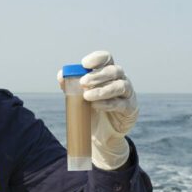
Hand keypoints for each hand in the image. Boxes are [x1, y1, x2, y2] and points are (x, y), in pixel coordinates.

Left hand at [58, 51, 138, 169]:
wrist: (101, 133)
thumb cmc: (91, 110)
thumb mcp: (78, 97)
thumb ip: (70, 85)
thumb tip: (61, 75)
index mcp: (108, 73)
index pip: (107, 59)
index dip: (98, 58)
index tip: (84, 63)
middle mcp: (121, 79)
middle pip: (114, 71)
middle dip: (98, 75)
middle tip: (83, 82)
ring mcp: (128, 93)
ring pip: (120, 86)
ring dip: (102, 90)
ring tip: (87, 96)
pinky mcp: (130, 108)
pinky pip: (121, 104)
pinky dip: (107, 104)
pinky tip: (95, 105)